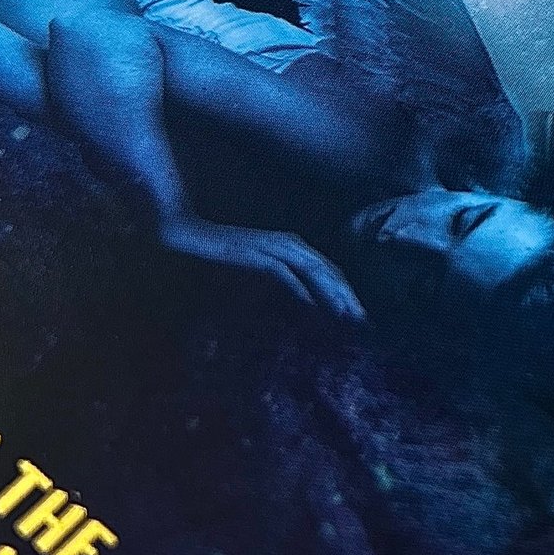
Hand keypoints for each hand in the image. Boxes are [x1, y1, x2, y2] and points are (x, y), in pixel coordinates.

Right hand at [157, 215, 363, 320]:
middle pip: (328, 270)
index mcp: (293, 246)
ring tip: (347, 316)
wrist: (189, 233)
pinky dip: (300, 289)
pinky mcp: (255, 254)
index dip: (347, 292)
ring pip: (313, 271)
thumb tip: (302, 302)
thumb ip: (281, 278)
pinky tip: (312, 305)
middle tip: (364, 322)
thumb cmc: (223, 253)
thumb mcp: (259, 266)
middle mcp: (289, 243)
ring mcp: (272, 247)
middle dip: (348, 296)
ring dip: (332, 294)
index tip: (362, 315)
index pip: (329, 270)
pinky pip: (284, 273)